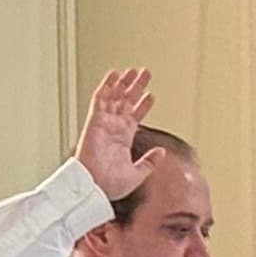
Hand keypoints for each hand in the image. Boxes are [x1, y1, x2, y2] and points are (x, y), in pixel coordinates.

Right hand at [74, 66, 155, 198]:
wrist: (93, 186)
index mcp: (123, 140)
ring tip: (134, 70)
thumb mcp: (137, 175)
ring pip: (115, 96)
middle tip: (144, 74)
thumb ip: (149, 162)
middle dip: (136, 87)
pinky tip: (114, 74)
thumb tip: (162, 153)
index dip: (143, 105)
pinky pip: (100, 98)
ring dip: (124, 83)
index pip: (135, 116)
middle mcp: (114, 128)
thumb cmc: (109, 185)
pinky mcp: (95, 120)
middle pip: (126, 101)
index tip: (150, 95)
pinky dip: (107, 85)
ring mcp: (104, 123)